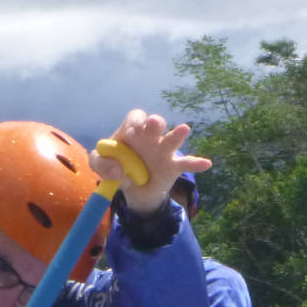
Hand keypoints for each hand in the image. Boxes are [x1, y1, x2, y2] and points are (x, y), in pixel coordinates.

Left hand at [93, 109, 209, 216]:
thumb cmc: (117, 167)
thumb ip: (100, 163)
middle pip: (155, 124)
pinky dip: (196, 163)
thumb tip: (119, 170)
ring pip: (171, 140)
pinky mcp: (173, 166)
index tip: (131, 131)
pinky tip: (206, 163)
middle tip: (152, 125)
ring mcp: (164, 151)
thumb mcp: (100, 165)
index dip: (135, 121)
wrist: (133, 188)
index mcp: (133, 131)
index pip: (136, 117)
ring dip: (177, 135)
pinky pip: (186, 164)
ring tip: (183, 129)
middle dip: (154, 123)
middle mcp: (150, 137)